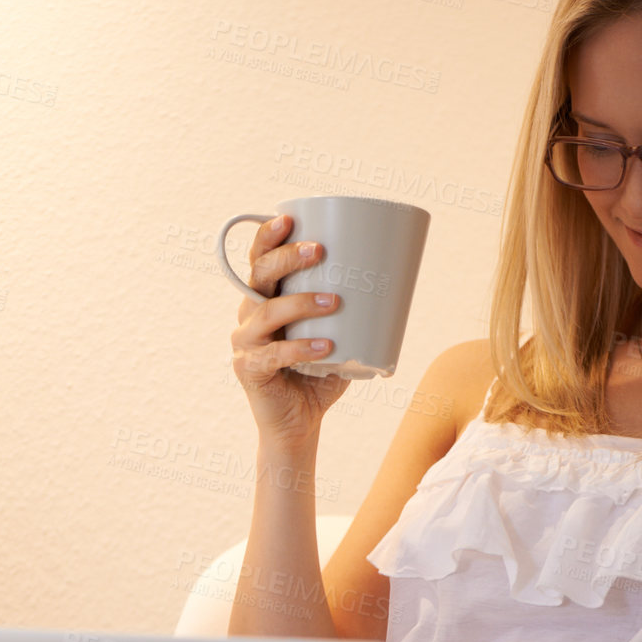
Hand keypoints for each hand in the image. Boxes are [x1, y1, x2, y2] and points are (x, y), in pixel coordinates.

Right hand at [229, 215, 349, 452]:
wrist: (299, 423)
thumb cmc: (319, 372)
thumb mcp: (336, 332)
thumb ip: (350, 308)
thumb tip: (396, 278)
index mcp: (265, 298)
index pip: (259, 259)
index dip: (268, 236)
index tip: (290, 219)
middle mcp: (248, 314)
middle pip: (259, 276)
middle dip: (287, 258)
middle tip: (320, 250)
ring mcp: (245, 343)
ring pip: (266, 312)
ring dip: (300, 302)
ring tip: (334, 302)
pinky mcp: (248, 370)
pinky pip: (273, 355)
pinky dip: (300, 348)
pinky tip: (325, 346)